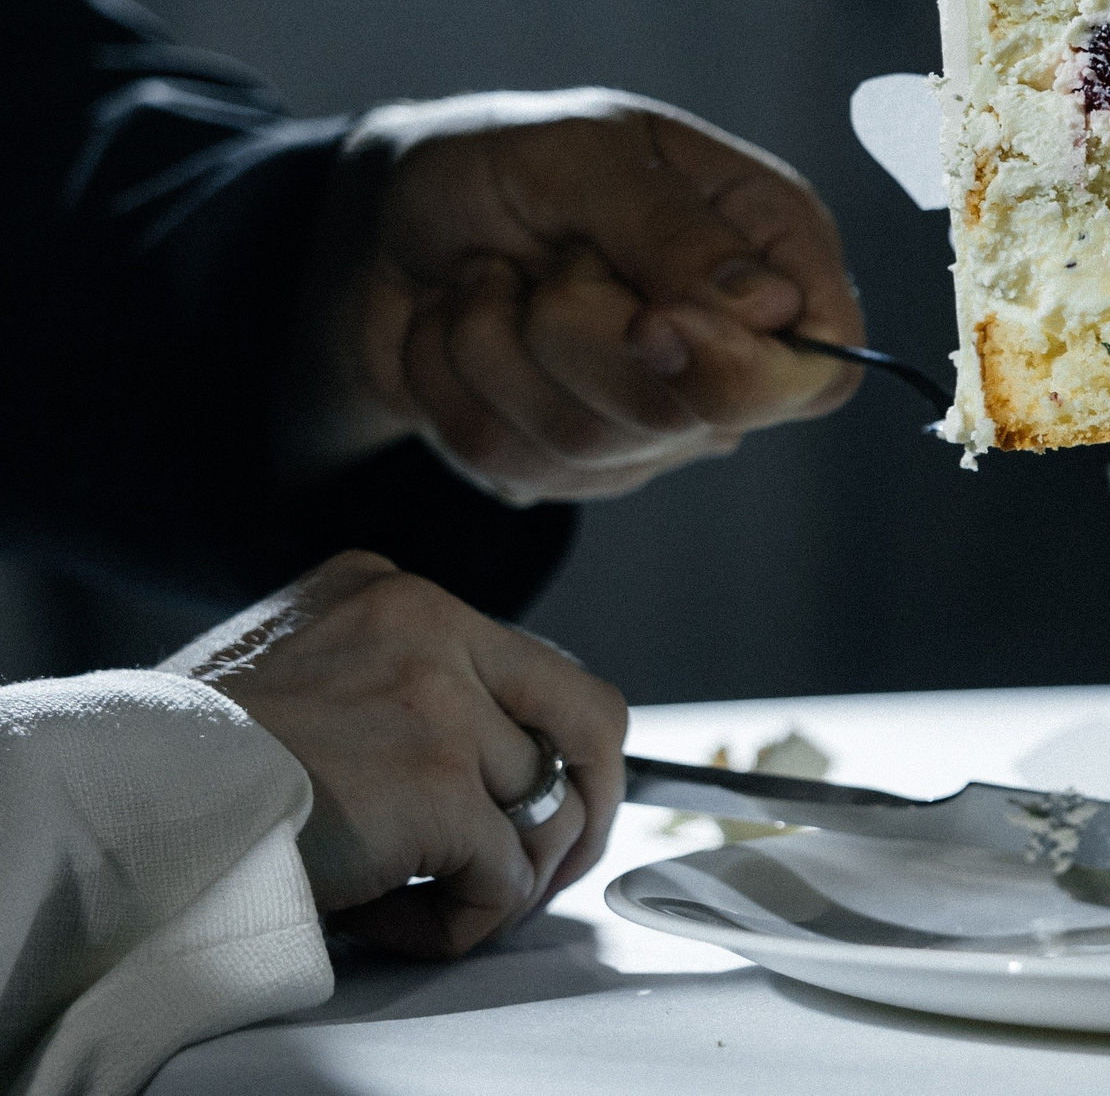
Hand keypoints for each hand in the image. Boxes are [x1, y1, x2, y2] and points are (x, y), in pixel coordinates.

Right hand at [166, 550, 629, 957]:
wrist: (116, 797)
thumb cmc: (182, 758)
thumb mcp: (293, 668)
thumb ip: (386, 684)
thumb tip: (484, 756)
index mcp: (393, 592)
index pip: (533, 666)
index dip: (554, 746)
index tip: (545, 799)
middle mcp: (430, 625)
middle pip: (590, 715)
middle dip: (590, 803)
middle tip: (551, 865)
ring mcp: (439, 704)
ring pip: (547, 810)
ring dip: (500, 876)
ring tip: (419, 898)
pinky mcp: (434, 787)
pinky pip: (504, 879)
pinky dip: (462, 920)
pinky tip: (391, 920)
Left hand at [283, 87, 863, 502]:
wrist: (386, 218)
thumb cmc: (502, 162)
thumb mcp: (581, 157)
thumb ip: (672, 229)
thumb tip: (771, 308)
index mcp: (770, 249)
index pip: (821, 367)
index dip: (742, 370)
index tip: (650, 322)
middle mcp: (729, 342)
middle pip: (694, 417)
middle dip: (578, 335)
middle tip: (543, 258)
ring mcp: (655, 414)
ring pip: (591, 446)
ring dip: (496, 350)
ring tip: (482, 280)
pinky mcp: (575, 462)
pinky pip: (516, 469)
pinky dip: (453, 386)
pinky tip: (456, 329)